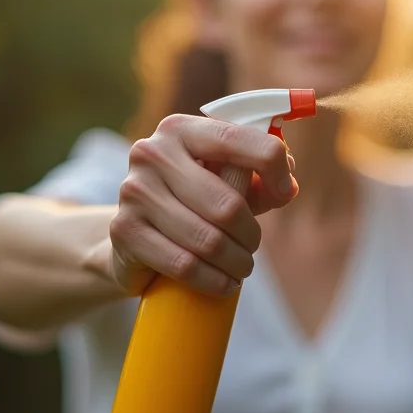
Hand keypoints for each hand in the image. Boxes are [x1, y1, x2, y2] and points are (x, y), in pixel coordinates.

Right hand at [109, 113, 296, 296]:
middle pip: (227, 204)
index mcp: (182, 129)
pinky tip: (224, 283)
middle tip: (252, 247)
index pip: (239, 140)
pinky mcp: (124, 230)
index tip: (285, 193)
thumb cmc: (193, 201)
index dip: (274, 168)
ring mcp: (134, 191)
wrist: (134, 233)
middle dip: (251, 234)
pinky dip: (214, 280)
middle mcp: (153, 152)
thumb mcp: (227, 182)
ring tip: (241, 268)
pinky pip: (184, 264)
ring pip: (209, 240)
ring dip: (236, 262)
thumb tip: (288, 186)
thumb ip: (260, 179)